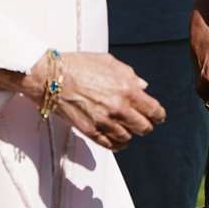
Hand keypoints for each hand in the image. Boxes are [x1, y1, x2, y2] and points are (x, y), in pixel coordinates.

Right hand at [25, 51, 164, 149]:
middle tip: (142, 122)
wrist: (50, 77)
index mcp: (127, 89)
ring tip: (126, 128)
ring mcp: (104, 121)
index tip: (157, 116)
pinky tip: (117, 140)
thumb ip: (129, 75)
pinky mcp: (90, 131)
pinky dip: (117, 144)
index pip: (154, 110)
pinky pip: (111, 145)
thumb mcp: (108, 62)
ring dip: (129, 133)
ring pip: (128, 138)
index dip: (158, 115)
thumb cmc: (77, 66)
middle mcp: (119, 108)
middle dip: (145, 125)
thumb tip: (143, 86)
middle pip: (144, 127)